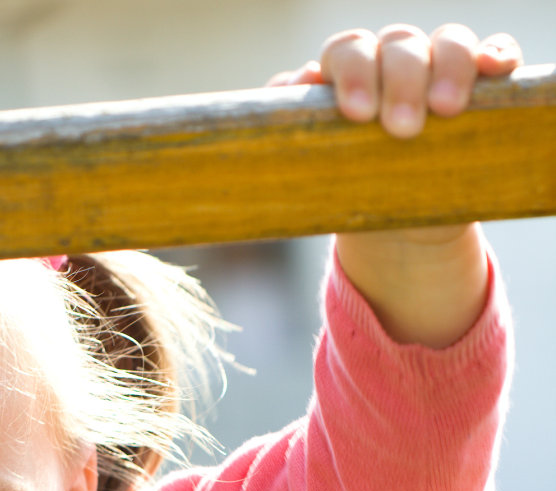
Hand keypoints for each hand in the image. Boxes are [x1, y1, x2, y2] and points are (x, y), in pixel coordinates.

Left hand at [271, 25, 522, 346]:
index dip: (346, 74)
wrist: (394, 222)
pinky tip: (498, 70)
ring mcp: (430, 70)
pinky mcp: (473, 86)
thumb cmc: (342, 193)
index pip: (342, 57)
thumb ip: (276, 167)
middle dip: (395, 79)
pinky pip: (489, 53)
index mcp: (340, 80)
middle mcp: (384, 64)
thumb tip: (219, 179)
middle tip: (398, 128)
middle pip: (390, 45)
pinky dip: (493, 54)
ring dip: (446, 66)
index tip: (352, 114)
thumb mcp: (309, 183)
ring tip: (446, 111)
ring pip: (441, 42)